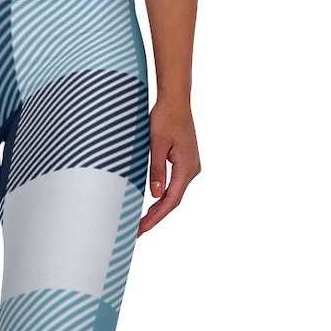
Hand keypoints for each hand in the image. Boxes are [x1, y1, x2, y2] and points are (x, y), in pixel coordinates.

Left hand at [140, 100, 200, 236]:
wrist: (176, 101)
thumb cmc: (165, 118)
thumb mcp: (156, 145)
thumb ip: (156, 170)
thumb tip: (156, 195)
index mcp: (186, 167)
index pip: (171, 200)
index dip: (156, 217)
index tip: (142, 228)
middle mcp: (192, 169)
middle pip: (173, 201)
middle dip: (156, 217)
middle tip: (138, 230)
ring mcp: (190, 166)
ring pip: (174, 194)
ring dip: (159, 209)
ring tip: (143, 221)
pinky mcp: (185, 162)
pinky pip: (175, 185)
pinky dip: (164, 196)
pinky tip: (153, 204)